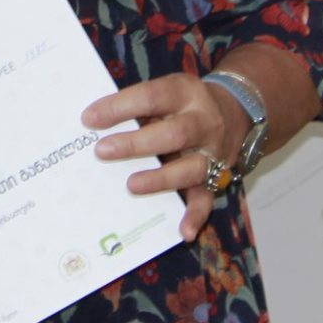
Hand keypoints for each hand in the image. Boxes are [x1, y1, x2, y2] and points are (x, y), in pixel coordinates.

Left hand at [81, 73, 240, 242]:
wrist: (233, 111)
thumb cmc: (180, 103)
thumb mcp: (164, 90)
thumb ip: (136, 104)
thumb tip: (91, 122)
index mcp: (183, 92)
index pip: (151, 96)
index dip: (119, 106)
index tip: (89, 118)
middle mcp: (203, 122)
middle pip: (174, 134)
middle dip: (136, 144)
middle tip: (102, 151)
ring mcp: (213, 152)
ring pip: (191, 168)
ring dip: (160, 179)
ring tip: (130, 186)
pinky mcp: (218, 178)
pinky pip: (208, 198)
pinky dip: (195, 216)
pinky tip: (183, 232)